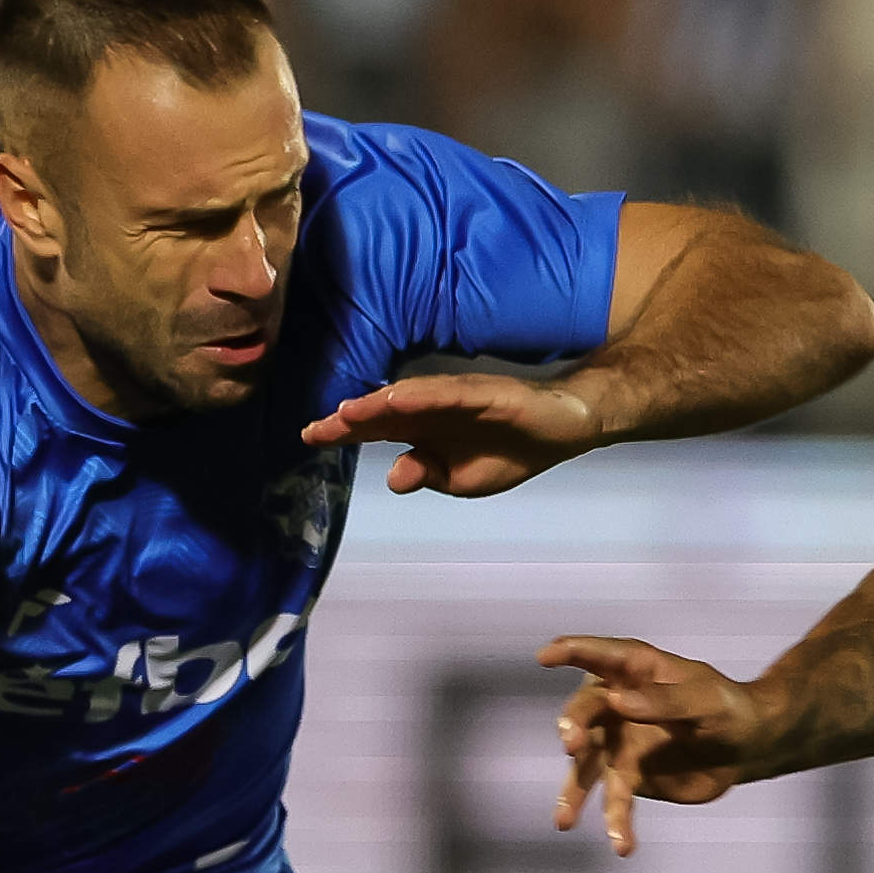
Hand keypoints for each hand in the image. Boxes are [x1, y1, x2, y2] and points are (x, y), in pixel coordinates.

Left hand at [308, 369, 614, 496]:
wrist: (564, 428)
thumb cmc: (510, 452)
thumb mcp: (464, 481)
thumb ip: (429, 475)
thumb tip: (395, 476)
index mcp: (423, 430)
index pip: (375, 430)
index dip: (343, 433)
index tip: (309, 438)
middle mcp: (432, 409)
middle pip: (383, 412)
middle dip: (351, 421)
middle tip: (317, 429)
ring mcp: (457, 397)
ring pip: (410, 399)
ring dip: (378, 405)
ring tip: (348, 414)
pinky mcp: (485, 391)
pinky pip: (450, 393)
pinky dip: (423, 395)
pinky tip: (399, 398)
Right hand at [541, 634, 776, 852]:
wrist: (745, 748)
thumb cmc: (727, 709)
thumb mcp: (706, 700)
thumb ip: (665, 700)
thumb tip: (619, 704)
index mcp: (636, 671)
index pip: (599, 655)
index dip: (571, 651)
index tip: (546, 655)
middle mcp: (616, 704)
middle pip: (584, 711)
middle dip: (573, 725)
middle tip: (570, 743)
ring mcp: (617, 742)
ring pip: (586, 764)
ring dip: (574, 791)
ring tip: (564, 820)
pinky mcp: (628, 776)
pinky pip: (615, 800)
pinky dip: (616, 822)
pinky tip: (621, 845)